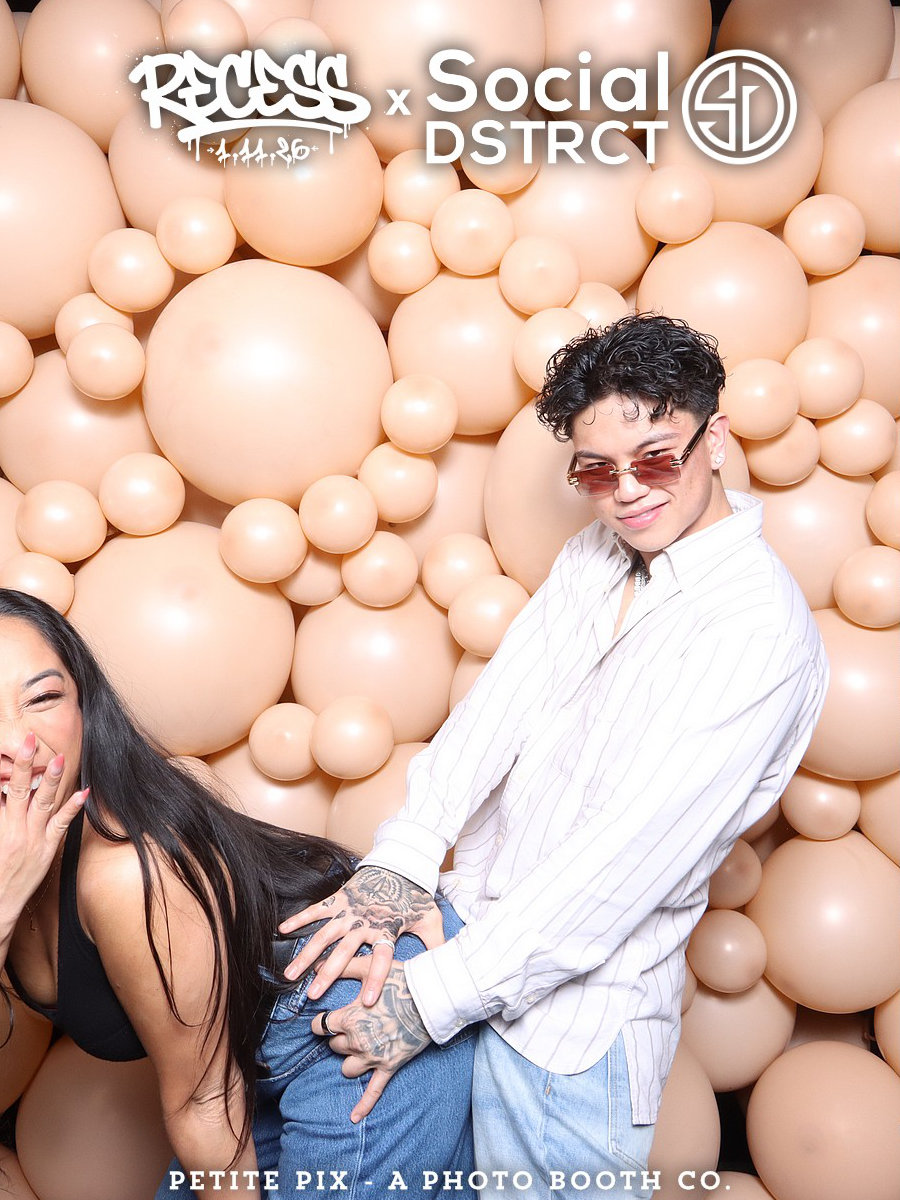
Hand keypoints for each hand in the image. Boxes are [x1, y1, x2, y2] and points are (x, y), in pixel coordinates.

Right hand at [0, 733, 87, 927]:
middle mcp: (14, 829)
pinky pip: (62, 824)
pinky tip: (83, 792)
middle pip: (19, 790)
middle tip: (30, 741)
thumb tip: (2, 793)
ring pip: (43, 803)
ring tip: (58, 758)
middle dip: (24, 765)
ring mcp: (33, 839)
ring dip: (51, 780)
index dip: (8, 769)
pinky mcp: (48, 848)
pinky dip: (73, 807)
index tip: (10, 749)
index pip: (1, 791)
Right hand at [279, 866, 444, 1003]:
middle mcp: (364, 922)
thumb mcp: (430, 920)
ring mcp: (349, 910)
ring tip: (291, 976)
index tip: (368, 1002)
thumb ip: (436, 946)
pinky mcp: (339, 898)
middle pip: (344, 952)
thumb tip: (450, 971)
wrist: (400, 861)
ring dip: (306, 956)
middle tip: (313, 995)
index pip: (382, 958)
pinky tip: (281, 931)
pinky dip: (298, 919)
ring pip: (323, 936)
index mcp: (386, 929)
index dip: (376, 979)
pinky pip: (315, 910)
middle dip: (328, 974)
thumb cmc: (415, 895)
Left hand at [312, 958, 431, 1122]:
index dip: (323, 1022)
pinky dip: (362, 1106)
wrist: (433, 997)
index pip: (320, 1026)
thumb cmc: (401, 978)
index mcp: (349, 1018)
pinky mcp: (389, 1067)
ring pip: (346, 1068)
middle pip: (334, 1046)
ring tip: (359, 1047)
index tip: (327, 1018)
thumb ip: (343, 965)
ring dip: (350, 1058)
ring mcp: (373, 1057)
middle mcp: (357, 1040)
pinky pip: (372, 1092)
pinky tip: (353, 1118)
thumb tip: (317, 966)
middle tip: (354, 1025)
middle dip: (340, 1037)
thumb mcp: (370, 966)